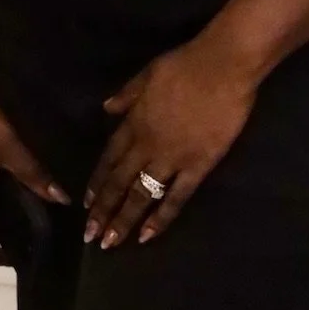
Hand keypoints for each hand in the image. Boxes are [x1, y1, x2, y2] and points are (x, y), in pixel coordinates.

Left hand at [85, 32, 259, 250]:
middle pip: (120, 182)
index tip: (86, 203)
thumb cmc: (185, 65)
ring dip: (124, 220)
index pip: (109, 158)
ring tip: (110, 243)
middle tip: (89, 235)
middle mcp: (147, 145)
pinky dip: (160, 218)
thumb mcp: (147, 73)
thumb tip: (106, 108)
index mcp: (134, 123)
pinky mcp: (198, 167)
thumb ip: (126, 95)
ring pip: (141, 195)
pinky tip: (148, 236)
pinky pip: (176, 198)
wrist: (222, 67)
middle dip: (103, 211)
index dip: (98, 182)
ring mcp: (172, 159)